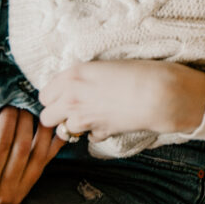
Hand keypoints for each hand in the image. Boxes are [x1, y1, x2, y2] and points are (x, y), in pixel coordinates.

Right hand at [0, 106, 64, 203]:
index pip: (0, 148)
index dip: (7, 123)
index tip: (6, 105)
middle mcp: (3, 193)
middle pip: (23, 149)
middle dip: (24, 122)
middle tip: (20, 104)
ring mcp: (18, 193)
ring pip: (40, 156)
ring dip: (42, 130)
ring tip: (35, 111)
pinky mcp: (27, 190)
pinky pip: (46, 162)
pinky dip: (53, 143)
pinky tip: (53, 125)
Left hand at [38, 60, 204, 139]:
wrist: (160, 92)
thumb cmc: (139, 71)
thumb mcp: (104, 66)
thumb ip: (82, 77)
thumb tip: (73, 87)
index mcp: (72, 76)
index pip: (44, 95)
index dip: (55, 97)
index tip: (66, 95)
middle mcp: (71, 98)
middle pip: (46, 117)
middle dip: (58, 115)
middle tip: (74, 110)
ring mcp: (83, 118)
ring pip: (64, 131)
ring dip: (76, 126)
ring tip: (93, 116)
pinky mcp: (98, 133)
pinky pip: (88, 137)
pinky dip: (96, 133)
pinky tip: (110, 122)